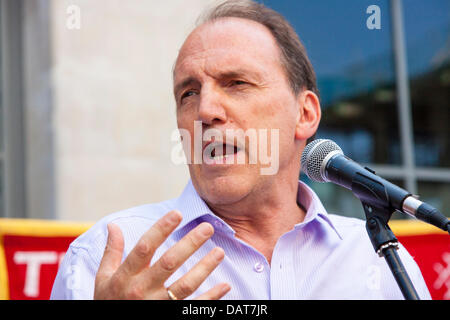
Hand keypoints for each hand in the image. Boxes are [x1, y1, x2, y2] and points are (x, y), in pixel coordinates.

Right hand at [94, 210, 229, 299]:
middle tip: (208, 227)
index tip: (177, 213)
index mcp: (126, 276)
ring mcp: (157, 306)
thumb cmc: (108, 302)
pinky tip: (225, 285)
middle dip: (190, 244)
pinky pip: (193, 308)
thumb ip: (112, 252)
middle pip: (169, 263)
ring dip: (204, 268)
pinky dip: (211, 298)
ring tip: (220, 252)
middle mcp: (142, 290)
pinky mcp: (169, 317)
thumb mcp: (103, 279)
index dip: (161, 229)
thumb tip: (113, 225)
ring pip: (185, 286)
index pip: (145, 247)